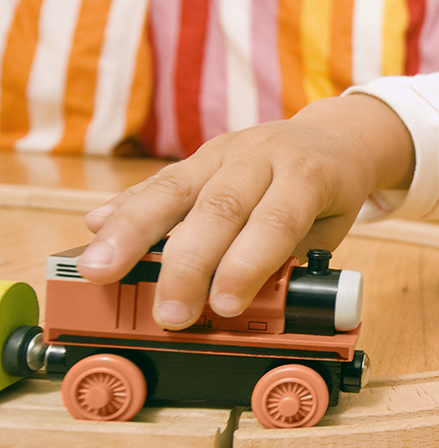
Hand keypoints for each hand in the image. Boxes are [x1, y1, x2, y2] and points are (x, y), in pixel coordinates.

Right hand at [77, 94, 413, 328]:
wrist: (333, 136)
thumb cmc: (329, 192)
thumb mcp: (329, 228)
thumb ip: (292, 260)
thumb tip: (254, 305)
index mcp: (305, 175)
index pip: (273, 221)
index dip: (246, 265)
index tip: (224, 306)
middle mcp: (261, 157)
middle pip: (218, 208)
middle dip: (187, 265)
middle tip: (169, 312)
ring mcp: (225, 152)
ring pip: (175, 189)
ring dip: (132, 233)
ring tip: (100, 269)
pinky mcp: (197, 156)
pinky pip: (158, 181)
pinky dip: (125, 206)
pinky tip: (96, 227)